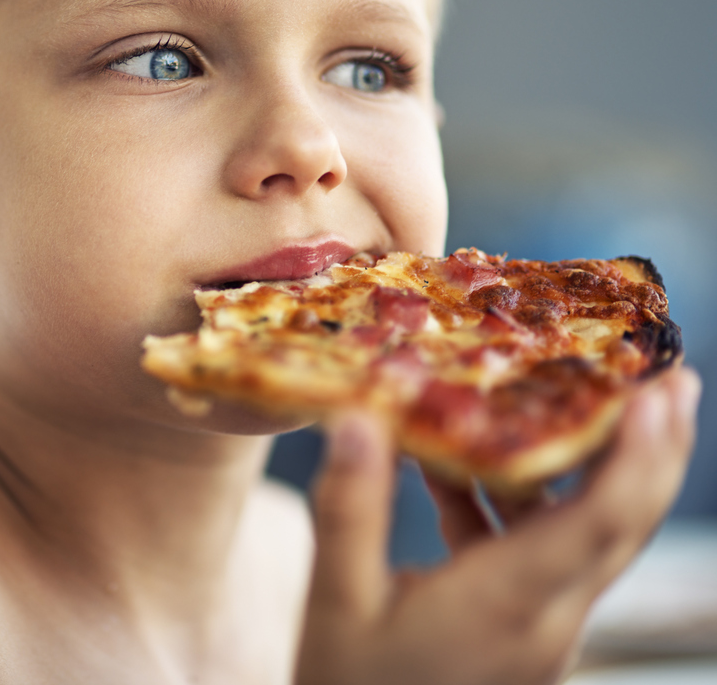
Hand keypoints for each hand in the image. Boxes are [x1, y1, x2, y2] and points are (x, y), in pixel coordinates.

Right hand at [294, 366, 700, 684]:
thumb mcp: (335, 601)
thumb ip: (349, 508)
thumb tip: (359, 417)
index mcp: (507, 605)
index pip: (599, 524)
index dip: (638, 456)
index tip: (658, 393)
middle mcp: (544, 615)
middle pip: (623, 526)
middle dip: (657, 450)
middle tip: (675, 378)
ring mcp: (538, 627)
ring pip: (591, 538)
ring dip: (600, 471)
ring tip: (599, 403)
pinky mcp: (519, 632)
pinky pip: (541, 555)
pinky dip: (525, 505)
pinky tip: (473, 469)